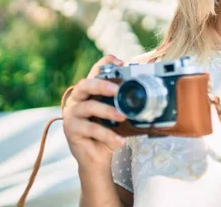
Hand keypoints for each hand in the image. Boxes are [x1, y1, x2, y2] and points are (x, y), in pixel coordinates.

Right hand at [62, 54, 127, 170]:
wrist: (98, 157)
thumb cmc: (109, 131)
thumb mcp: (119, 115)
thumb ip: (126, 104)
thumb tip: (149, 97)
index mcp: (91, 90)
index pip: (96, 70)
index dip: (106, 63)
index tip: (121, 63)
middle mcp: (78, 98)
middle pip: (86, 84)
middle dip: (102, 85)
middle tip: (117, 90)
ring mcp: (72, 113)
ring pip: (89, 106)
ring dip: (107, 111)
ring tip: (123, 116)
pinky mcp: (71, 129)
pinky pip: (90, 129)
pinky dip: (107, 134)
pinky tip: (119, 140)